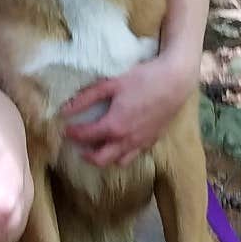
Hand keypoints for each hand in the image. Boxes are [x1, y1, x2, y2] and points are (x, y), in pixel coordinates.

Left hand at [60, 48, 195, 168]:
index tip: (64, 129)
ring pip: (118, 162)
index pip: (86, 136)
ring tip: (97, 147)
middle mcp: (126, 140)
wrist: (175, 82)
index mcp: (114, 126)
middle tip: (78, 146)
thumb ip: (86, 98)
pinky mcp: (152, 141)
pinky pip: (134, 155)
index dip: (72, 134)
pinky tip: (120, 142)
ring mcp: (141, 143)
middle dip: (86, 155)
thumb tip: (64, 110)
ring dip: (105, 158)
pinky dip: (122, 154)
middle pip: (100, 159)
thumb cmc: (143, 79)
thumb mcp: (111, 84)